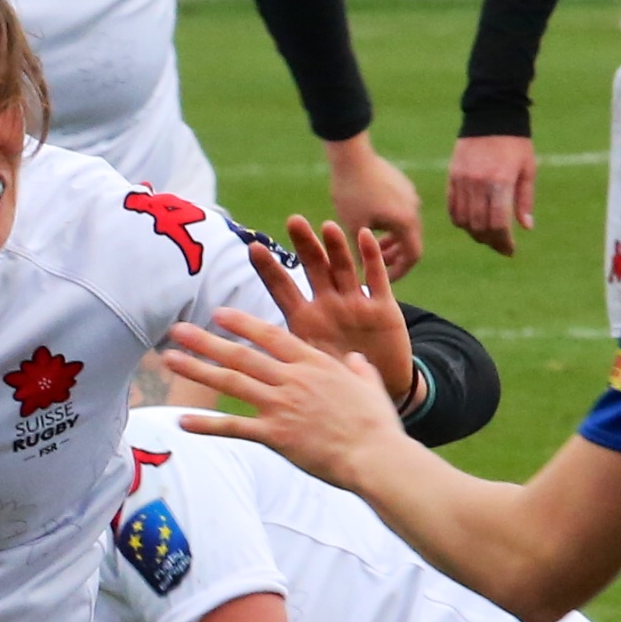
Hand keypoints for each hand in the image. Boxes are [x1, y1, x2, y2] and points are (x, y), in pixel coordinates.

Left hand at [166, 302, 421, 492]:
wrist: (376, 457)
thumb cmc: (378, 425)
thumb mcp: (371, 387)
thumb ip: (359, 370)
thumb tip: (356, 359)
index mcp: (314, 364)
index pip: (271, 336)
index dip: (242, 323)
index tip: (219, 313)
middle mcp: (293, 379)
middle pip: (242, 354)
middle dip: (206, 340)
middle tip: (177, 330)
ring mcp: (282, 406)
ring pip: (232, 382)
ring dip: (197, 370)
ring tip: (170, 360)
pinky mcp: (276, 436)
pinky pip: (235, 428)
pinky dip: (207, 425)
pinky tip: (183, 421)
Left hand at [260, 216, 416, 409]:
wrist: (373, 400)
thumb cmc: (332, 385)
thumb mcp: (302, 368)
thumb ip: (278, 355)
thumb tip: (236, 352)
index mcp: (305, 320)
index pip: (282, 288)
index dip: (269, 268)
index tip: (253, 246)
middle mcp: (329, 306)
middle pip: (314, 269)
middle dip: (305, 245)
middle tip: (294, 221)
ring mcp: (356, 305)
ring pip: (344, 269)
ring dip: (337, 248)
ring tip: (328, 226)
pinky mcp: (384, 310)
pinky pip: (378, 280)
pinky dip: (372, 258)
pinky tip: (365, 236)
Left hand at [321, 136, 425, 275]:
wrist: (351, 154)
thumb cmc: (350, 192)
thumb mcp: (352, 228)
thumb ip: (361, 252)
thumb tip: (363, 271)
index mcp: (406, 222)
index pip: (413, 256)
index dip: (400, 271)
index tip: (384, 280)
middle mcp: (414, 209)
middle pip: (411, 241)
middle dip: (395, 257)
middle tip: (376, 265)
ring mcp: (410, 195)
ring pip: (405, 226)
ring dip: (392, 240)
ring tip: (373, 246)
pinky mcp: (403, 185)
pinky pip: (401, 211)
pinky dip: (391, 224)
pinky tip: (371, 223)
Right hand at [446, 135, 538, 256]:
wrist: (491, 115)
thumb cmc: (515, 143)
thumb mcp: (528, 170)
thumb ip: (525, 200)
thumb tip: (525, 227)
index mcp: (501, 182)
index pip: (498, 223)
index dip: (503, 242)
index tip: (510, 249)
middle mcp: (479, 183)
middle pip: (479, 226)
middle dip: (491, 241)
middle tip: (501, 246)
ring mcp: (463, 180)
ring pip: (464, 220)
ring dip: (475, 234)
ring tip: (487, 236)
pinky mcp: (453, 176)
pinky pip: (453, 208)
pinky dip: (461, 221)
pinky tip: (471, 224)